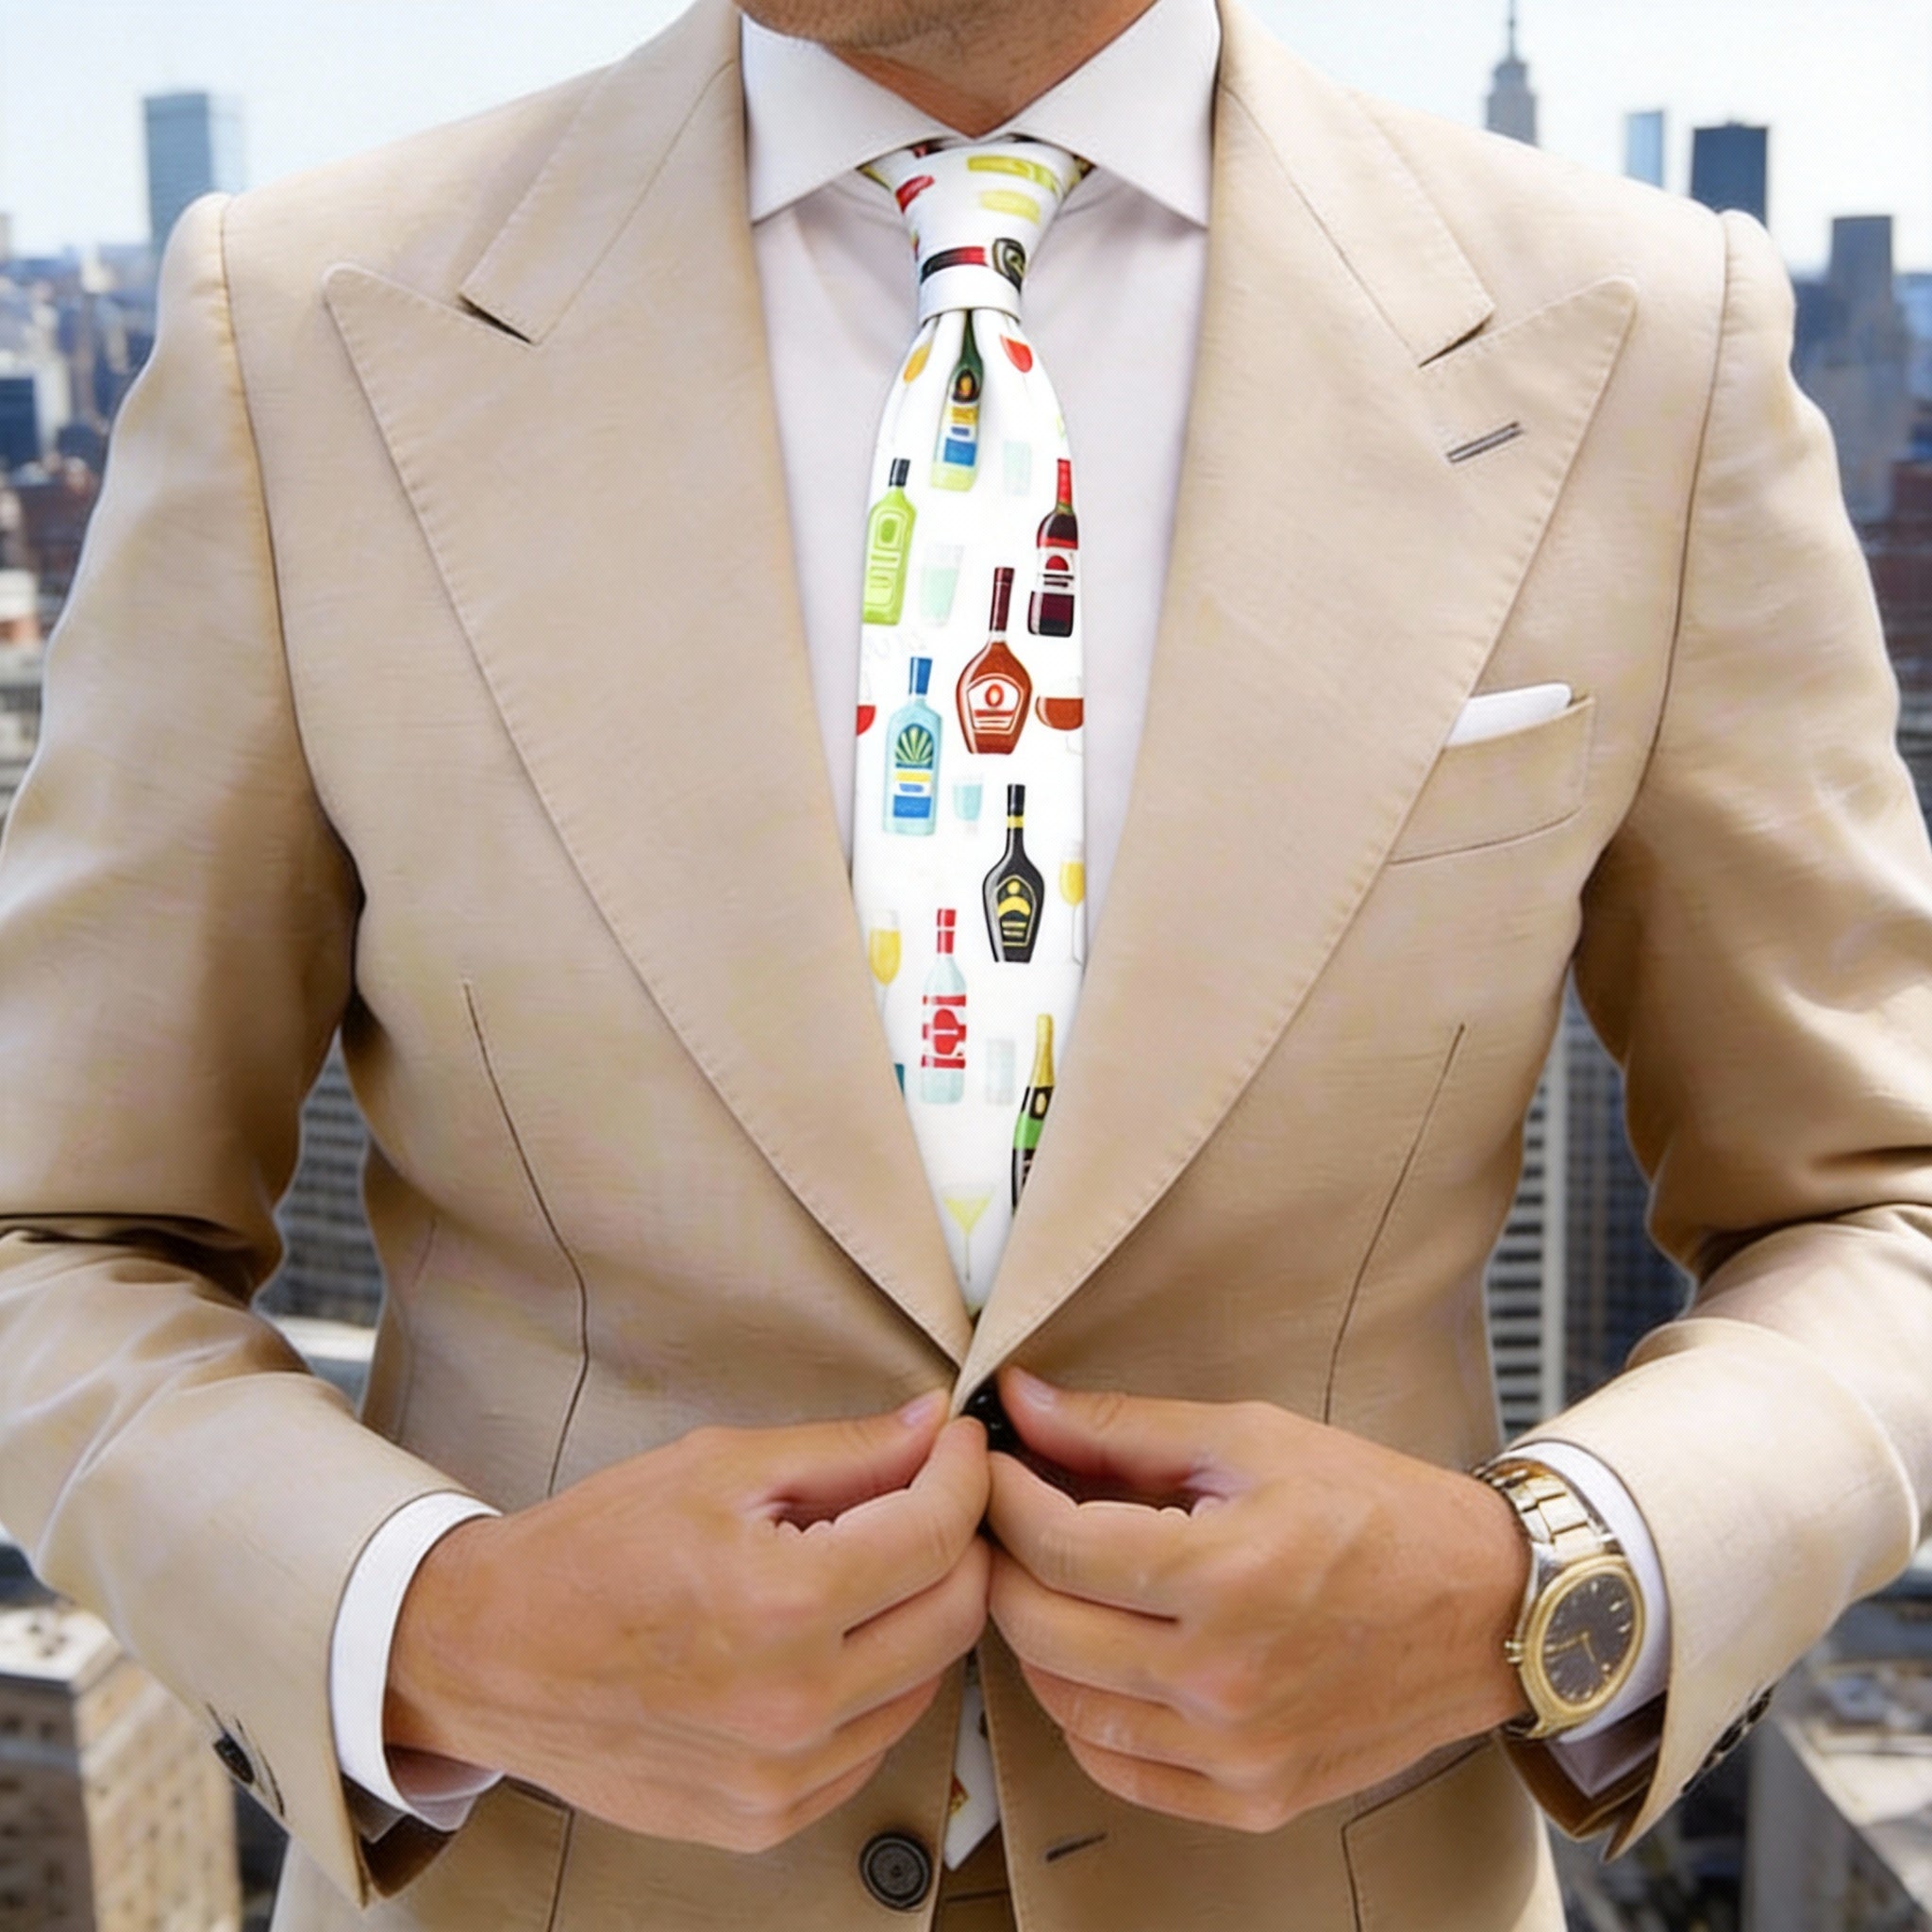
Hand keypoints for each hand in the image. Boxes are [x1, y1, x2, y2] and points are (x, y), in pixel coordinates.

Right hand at [385, 1396, 989, 1852]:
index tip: (958, 1445)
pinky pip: (872, 1744)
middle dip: (959, 1541)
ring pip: (927, 1683)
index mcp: (783, 1602)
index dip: (964, 1474)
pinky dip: (874, 1685)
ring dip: (919, 1614)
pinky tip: (828, 1640)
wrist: (490, 1656)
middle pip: (955, 1615)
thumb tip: (934, 1426)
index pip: (938, 1534)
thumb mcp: (719, 1466)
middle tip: (928, 1497)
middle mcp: (794, 1704)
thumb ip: (845, 1451)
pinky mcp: (766, 1819)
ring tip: (866, 1567)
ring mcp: (782, 1777)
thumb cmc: (594, 1550)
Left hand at [985, 1368, 1528, 1833]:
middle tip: (1006, 1517)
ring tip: (1050, 1580)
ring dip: (1035, 1637)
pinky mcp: (1253, 1797)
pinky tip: (1097, 1657)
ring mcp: (1237, 1752)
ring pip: (1065, 1706)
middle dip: (1003, 1561)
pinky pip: (1119, 1771)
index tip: (993, 1464)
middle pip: (1040, 1629)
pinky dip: (1085, 1715)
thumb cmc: (1375, 1508)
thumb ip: (1123, 1428)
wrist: (1486, 1607)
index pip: (1055, 1545)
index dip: (1003, 1496)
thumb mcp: (1251, 1438)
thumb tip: (1021, 1401)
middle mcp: (1224, 1679)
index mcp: (1225, 1575)